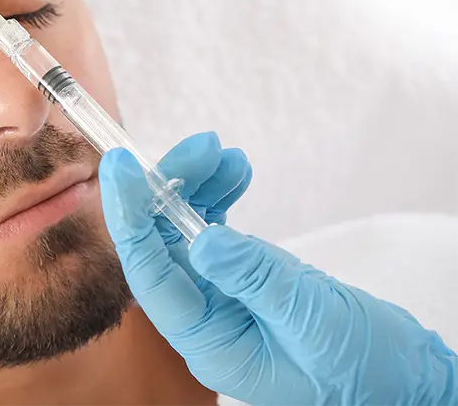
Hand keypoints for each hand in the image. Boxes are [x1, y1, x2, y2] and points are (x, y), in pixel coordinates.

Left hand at [99, 134, 457, 405]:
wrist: (404, 379)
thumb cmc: (363, 368)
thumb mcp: (310, 322)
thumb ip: (256, 279)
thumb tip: (204, 237)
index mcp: (207, 341)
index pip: (150, 274)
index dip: (131, 218)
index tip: (121, 168)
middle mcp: (203, 318)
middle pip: (163, 243)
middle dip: (172, 188)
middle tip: (202, 145)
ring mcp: (220, 296)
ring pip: (186, 230)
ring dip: (198, 186)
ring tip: (223, 153)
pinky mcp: (241, 278)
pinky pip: (215, 230)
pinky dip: (221, 197)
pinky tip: (237, 171)